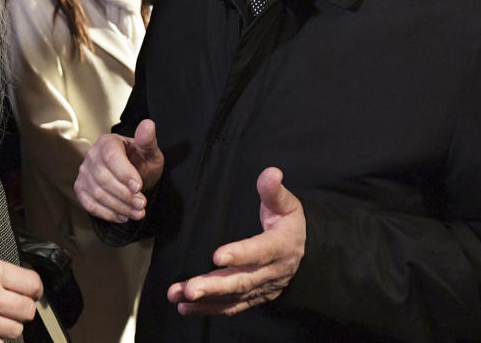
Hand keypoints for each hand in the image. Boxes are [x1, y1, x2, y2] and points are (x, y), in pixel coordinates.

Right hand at [74, 119, 163, 222]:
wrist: (133, 175)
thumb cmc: (141, 162)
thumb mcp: (149, 152)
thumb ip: (148, 141)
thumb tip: (148, 124)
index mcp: (107, 142)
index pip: (111, 157)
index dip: (125, 174)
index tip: (139, 187)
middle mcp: (92, 155)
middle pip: (103, 178)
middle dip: (125, 195)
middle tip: (142, 204)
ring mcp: (84, 172)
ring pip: (97, 193)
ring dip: (119, 207)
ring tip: (137, 213)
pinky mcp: (81, 188)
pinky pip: (89, 204)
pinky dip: (107, 213)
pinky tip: (122, 216)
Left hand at [167, 167, 304, 315]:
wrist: (302, 251)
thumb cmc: (288, 222)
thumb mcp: (286, 204)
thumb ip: (273, 191)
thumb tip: (271, 172)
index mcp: (281, 246)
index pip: (261, 251)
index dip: (241, 254)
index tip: (218, 256)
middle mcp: (272, 272)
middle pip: (242, 281)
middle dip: (214, 286)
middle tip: (189, 288)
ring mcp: (262, 288)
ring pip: (233, 297)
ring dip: (205, 300)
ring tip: (179, 297)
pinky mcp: (253, 298)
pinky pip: (231, 307)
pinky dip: (209, 309)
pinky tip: (185, 308)